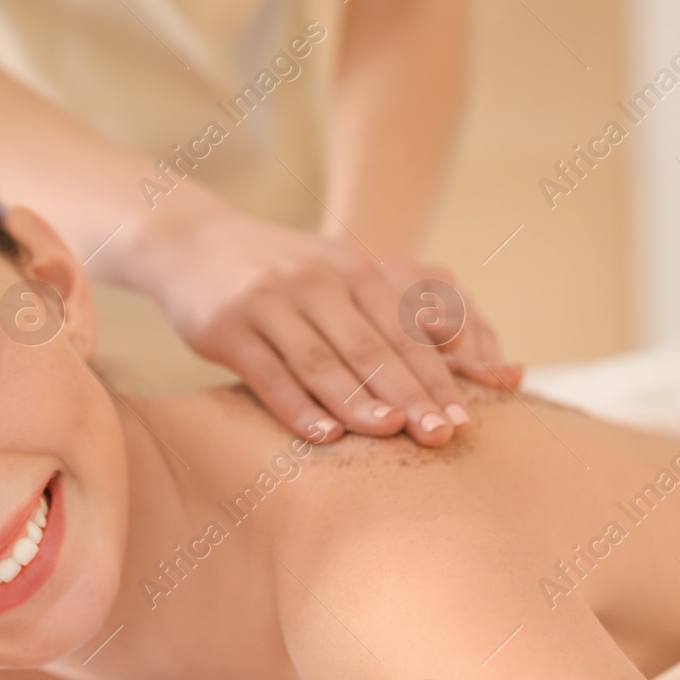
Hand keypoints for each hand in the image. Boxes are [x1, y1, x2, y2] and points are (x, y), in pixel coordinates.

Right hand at [130, 205, 515, 446]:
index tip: (464, 418)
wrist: (192, 243)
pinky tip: (322, 436)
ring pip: (322, 361)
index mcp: (355, 270)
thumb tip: (487, 363)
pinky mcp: (228, 328)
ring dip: (358, 401)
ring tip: (390, 433)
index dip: (437, 375)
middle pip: (371, 347)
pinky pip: (269, 374)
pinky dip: (297, 408)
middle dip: (410, 393)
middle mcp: (317, 282)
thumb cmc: (284, 273)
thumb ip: (401, 314)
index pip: (406, 330)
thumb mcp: (342, 275)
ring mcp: (270, 302)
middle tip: (441, 435)